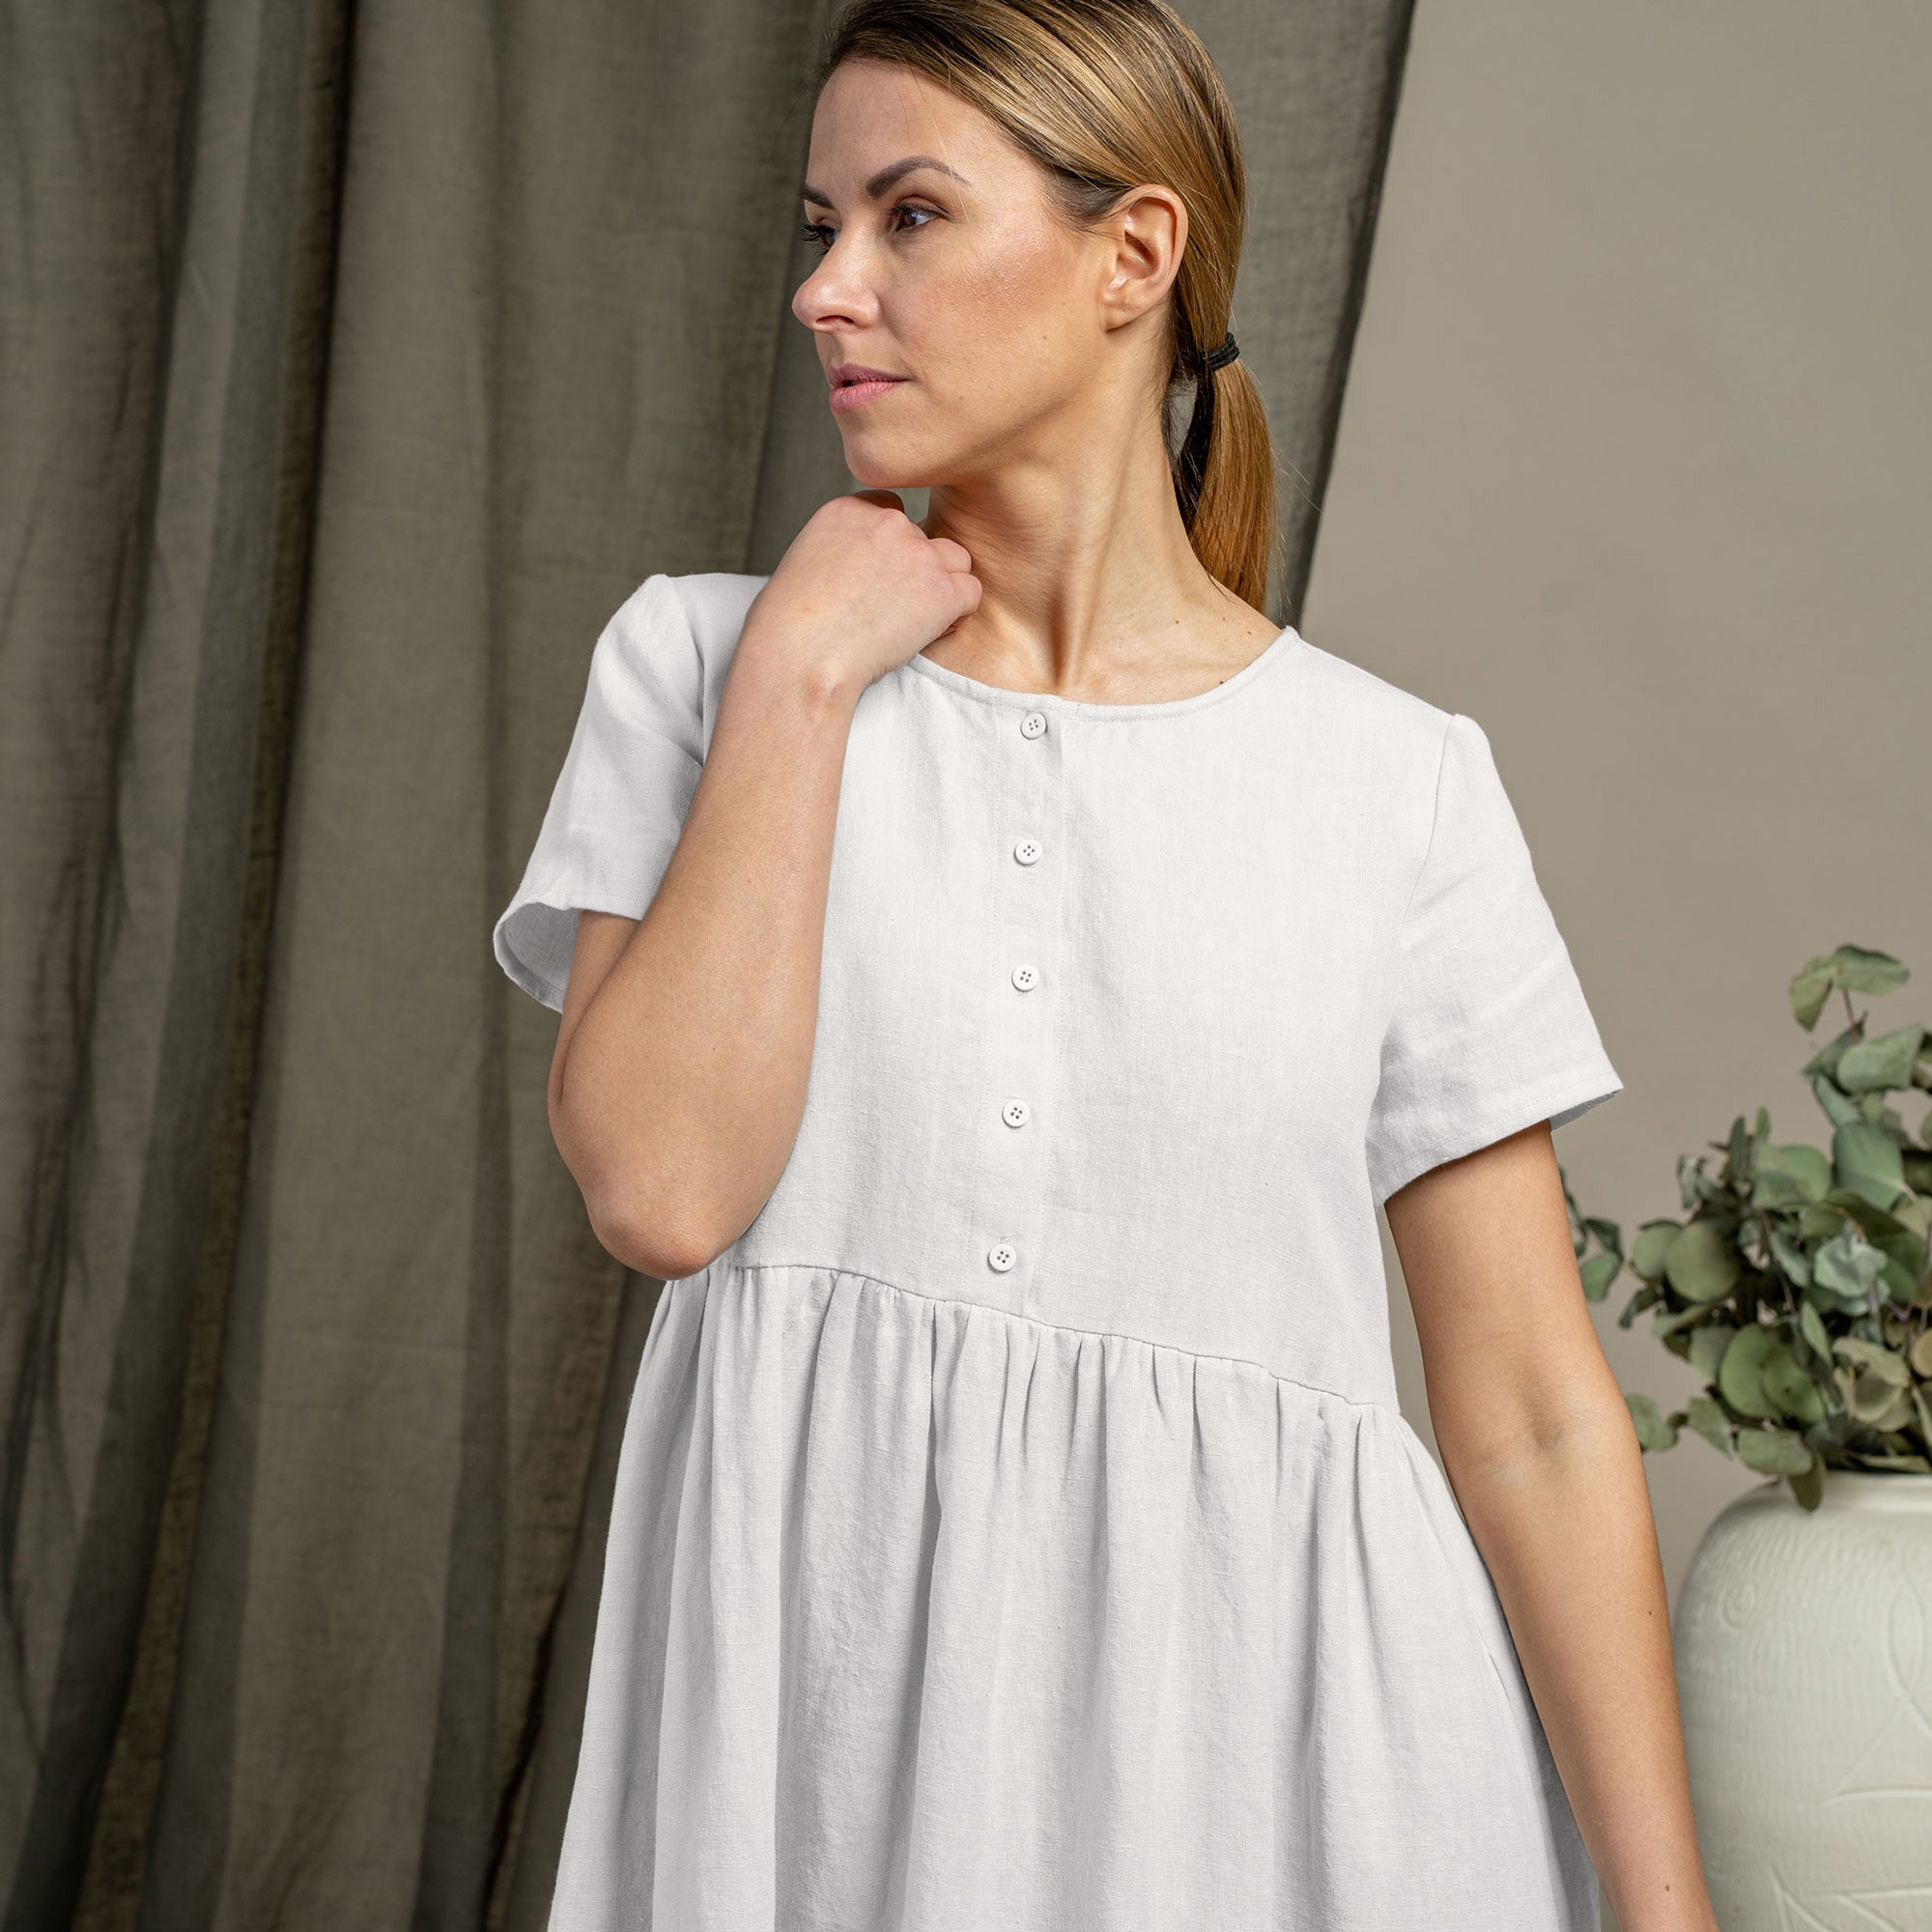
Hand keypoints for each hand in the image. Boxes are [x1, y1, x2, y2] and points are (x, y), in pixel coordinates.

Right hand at [740, 490, 980, 700]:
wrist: (800, 655)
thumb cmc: (788, 626)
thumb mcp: (804, 564)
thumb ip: (842, 550)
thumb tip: (864, 570)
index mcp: (849, 509)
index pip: (892, 512)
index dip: (890, 549)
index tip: (874, 581)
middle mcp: (887, 521)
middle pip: (924, 538)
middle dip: (914, 572)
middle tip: (889, 610)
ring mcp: (918, 553)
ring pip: (955, 560)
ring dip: (941, 588)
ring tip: (911, 621)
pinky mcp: (942, 588)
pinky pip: (970, 593)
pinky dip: (955, 615)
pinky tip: (927, 633)